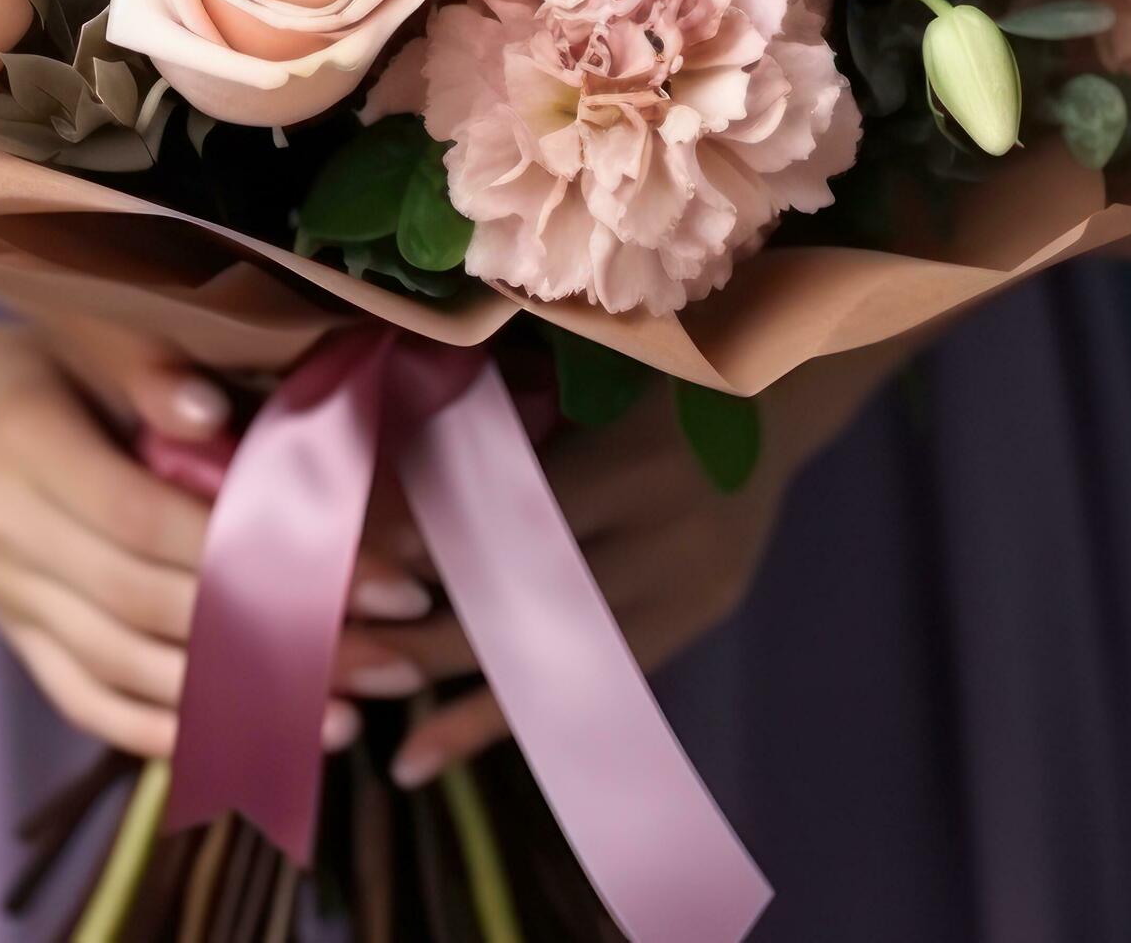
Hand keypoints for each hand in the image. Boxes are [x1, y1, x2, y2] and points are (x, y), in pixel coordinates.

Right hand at [0, 309, 432, 756]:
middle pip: (156, 611)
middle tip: (391, 656)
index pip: (157, 525)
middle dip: (283, 641)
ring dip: (241, 704)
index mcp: (26, 450)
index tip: (374, 576)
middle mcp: (8, 538)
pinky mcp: (14, 635)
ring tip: (348, 714)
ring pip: (129, 673)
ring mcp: (7, 598)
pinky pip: (90, 703)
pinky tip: (250, 743)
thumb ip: (143, 367)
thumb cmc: (12, 360)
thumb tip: (217, 415)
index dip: (269, 556)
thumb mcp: (72, 333)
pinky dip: (169, 733)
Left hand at [358, 341, 913, 786]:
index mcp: (631, 460)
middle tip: (358, 670)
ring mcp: (691, 585)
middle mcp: (668, 533)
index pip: (520, 518)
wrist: (772, 403)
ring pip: (575, 659)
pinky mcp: (698, 617)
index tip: (366, 573)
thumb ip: (507, 437)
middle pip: (542, 602)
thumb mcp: (582, 385)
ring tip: (408, 754)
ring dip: (483, 706)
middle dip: (443, 642)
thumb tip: (390, 489)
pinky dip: (541, 713)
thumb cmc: (646, 377)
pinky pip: (610, 678)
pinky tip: (481, 746)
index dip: (443, 547)